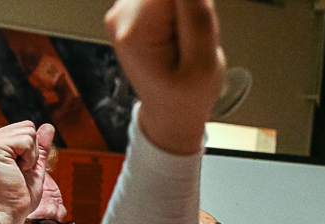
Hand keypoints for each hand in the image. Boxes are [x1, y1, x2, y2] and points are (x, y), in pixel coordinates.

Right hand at [0, 121, 56, 219]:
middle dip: (32, 151)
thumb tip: (49, 125)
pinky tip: (17, 171)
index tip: (20, 169)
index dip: (32, 150)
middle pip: (28, 127)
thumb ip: (39, 147)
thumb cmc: (20, 196)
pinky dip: (29, 159)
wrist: (9, 213)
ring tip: (17, 172)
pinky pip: (27, 141)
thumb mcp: (34, 166)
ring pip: (29, 132)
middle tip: (19, 171)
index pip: (26, 128)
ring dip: (31, 156)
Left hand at [106, 0, 225, 154]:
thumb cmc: (186, 96)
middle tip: (193, 36)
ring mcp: (122, 12)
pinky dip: (176, 9)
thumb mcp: (204, 63)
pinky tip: (176, 32)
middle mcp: (120, 16)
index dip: (191, 2)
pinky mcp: (129, 9)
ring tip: (185, 38)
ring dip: (183, 7)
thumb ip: (198, 14)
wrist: (168, 112)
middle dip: (188, 4)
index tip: (198, 21)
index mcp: (136, 32)